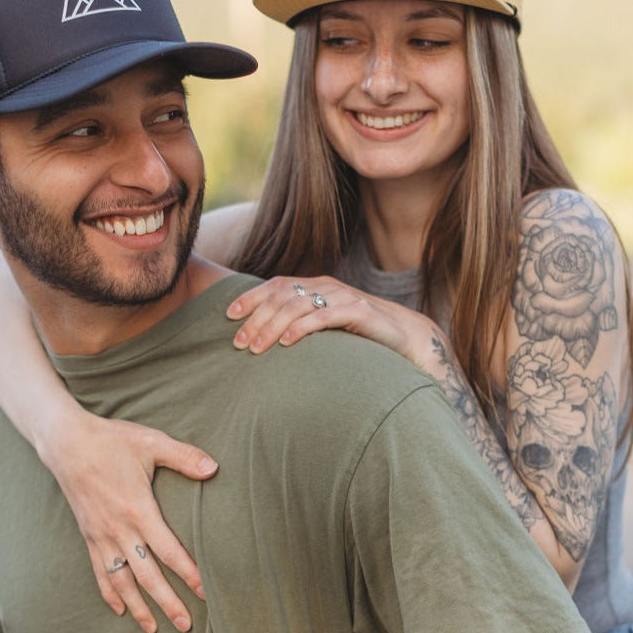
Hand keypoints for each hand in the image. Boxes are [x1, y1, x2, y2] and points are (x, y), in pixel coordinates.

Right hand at [38, 409, 217, 632]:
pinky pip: (100, 572)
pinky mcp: (88, 535)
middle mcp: (119, 529)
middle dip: (168, 603)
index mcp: (138, 509)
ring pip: (122, 582)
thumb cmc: (112, 440)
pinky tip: (120, 609)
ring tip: (154, 629)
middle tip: (186, 625)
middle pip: (147, 576)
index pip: (168, 551)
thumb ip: (184, 457)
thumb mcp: (152, 442)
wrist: (67, 442)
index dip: (189, 574)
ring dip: (139, 607)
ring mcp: (101, 535)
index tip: (206, 591)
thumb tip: (214, 468)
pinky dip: (110, 594)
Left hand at [226, 275, 437, 366]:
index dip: (251, 298)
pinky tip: (287, 343)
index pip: (276, 285)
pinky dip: (302, 328)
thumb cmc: (360, 335)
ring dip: (272, 327)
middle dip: (256, 318)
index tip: (228, 315)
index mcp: (316, 286)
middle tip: (238, 342)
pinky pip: (324, 317)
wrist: (405, 337)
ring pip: (297, 306)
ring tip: (256, 347)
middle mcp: (326, 286)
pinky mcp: (358, 311)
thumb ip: (302, 324)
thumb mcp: (326, 326)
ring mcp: (342, 296)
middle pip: (282, 297)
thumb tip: (264, 338)